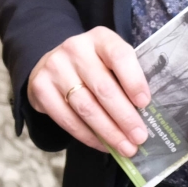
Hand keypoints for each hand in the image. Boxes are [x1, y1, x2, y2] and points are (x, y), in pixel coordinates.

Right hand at [26, 28, 150, 157]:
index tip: (145, 103)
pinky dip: (88, 136)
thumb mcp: (111, 61)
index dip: (134, 80)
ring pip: (85, 107)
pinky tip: (103, 145)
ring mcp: (54, 67)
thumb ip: (127, 80)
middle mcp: (75, 48)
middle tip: (139, 138)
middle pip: (103, 87)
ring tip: (125, 148)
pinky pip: (67, 119)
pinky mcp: (40, 88)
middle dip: (124, 117)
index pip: (119, 56)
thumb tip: (147, 118)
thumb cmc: (95, 66)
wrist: (55, 63)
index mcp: (100, 38)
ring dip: (108, 132)